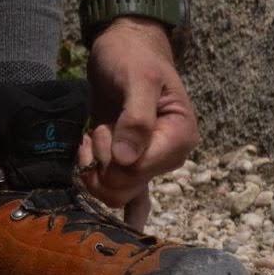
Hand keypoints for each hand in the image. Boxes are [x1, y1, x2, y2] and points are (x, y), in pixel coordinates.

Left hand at [79, 18, 198, 226]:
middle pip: (126, 186)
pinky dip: (129, 209)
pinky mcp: (130, 161)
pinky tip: (130, 227)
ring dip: (95, 166)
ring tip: (94, 136)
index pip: (140, 172)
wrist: (124, 47)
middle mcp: (167, 155)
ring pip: (116, 191)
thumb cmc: (133, 57)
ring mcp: (148, 161)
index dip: (113, 161)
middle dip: (101, 162)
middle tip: (97, 131)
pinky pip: (133, 195)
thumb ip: (136, 118)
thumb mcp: (138, 78)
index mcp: (179, 137)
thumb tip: (127, 160)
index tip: (101, 133)